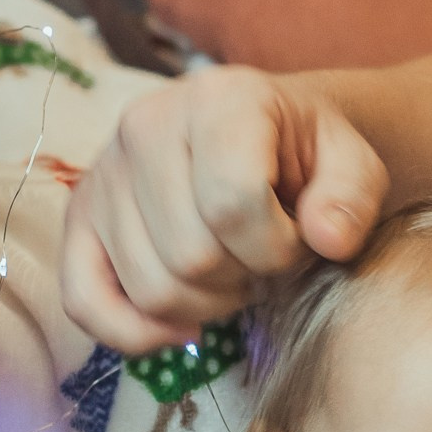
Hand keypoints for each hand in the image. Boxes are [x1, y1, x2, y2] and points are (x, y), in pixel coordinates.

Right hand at [59, 66, 388, 351]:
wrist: (259, 136)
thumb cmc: (304, 154)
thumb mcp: (352, 163)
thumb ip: (352, 197)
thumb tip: (328, 239)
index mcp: (217, 99)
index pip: (232, 203)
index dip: (277, 246)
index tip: (298, 240)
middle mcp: (144, 126)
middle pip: (190, 256)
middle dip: (244, 277)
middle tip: (264, 256)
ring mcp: (103, 174)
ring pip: (150, 288)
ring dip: (205, 303)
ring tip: (232, 268)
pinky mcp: (78, 220)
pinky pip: (83, 301)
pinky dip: (135, 332)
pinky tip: (181, 324)